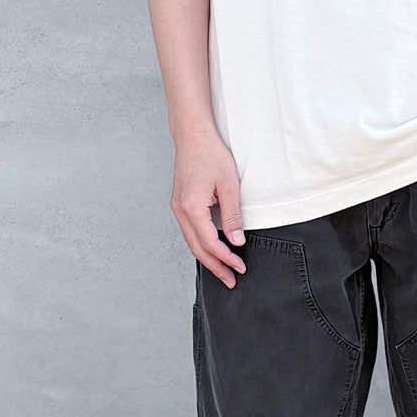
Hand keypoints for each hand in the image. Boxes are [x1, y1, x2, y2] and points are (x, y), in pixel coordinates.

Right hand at [170, 128, 247, 288]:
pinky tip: (212, 251)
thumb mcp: (229, 185)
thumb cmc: (211, 154)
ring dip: (207, 258)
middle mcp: (180, 210)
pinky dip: (201, 245)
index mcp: (191, 207)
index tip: (239, 268)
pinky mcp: (179, 204)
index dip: (226, 259)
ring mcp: (177, 208)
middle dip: (215, 267)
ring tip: (223, 270)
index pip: (210, 243)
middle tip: (231, 280)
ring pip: (191, 242)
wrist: (192, 136)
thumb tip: (236, 240)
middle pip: (197, 249)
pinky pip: (189, 232)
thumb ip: (232, 215)